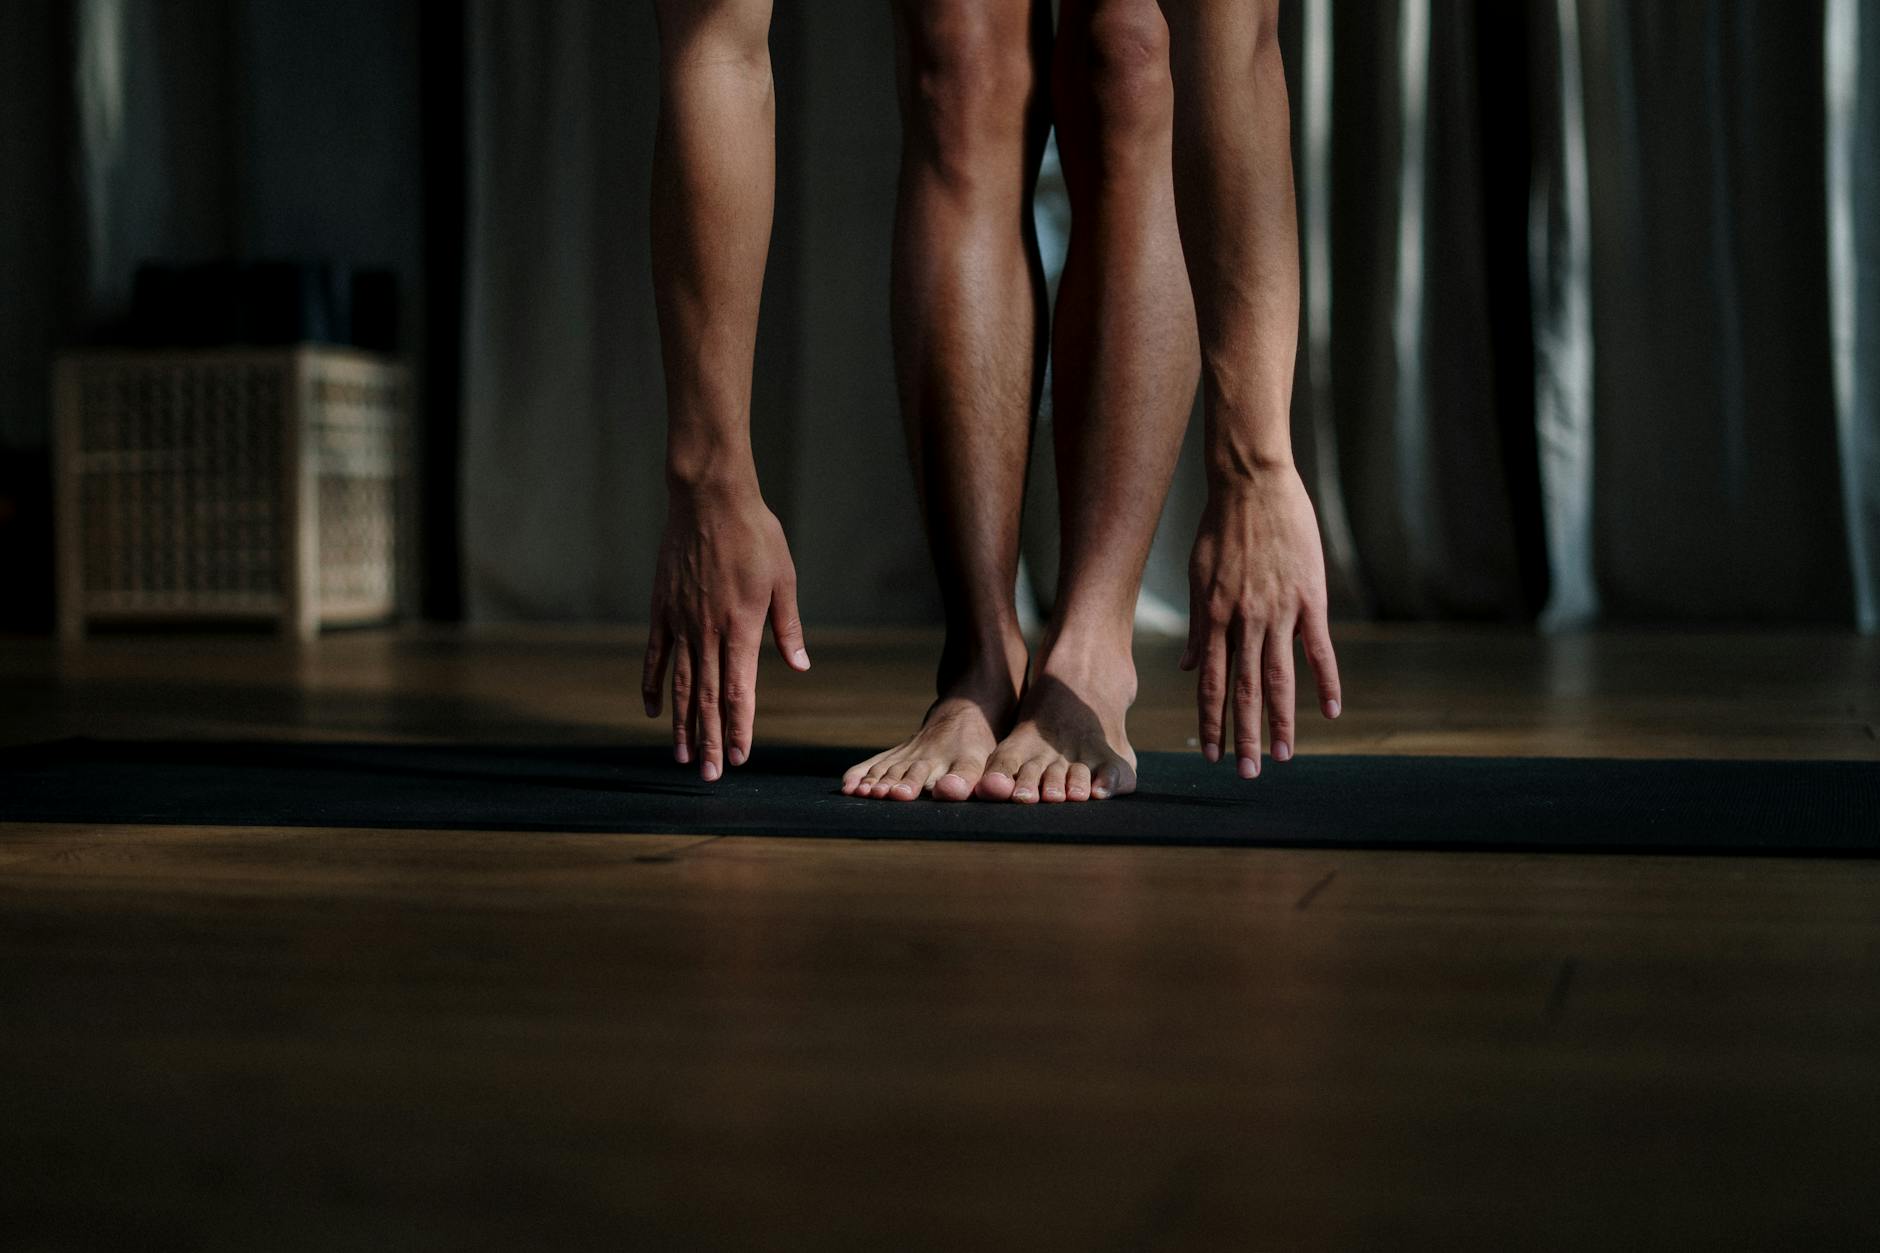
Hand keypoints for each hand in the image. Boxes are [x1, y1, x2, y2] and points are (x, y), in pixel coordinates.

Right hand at [642, 478, 808, 780]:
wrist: (708, 498)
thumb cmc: (754, 534)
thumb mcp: (783, 578)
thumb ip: (787, 626)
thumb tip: (799, 666)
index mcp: (741, 627)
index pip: (740, 691)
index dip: (739, 727)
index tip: (738, 757)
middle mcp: (707, 631)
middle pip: (708, 697)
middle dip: (709, 739)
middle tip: (708, 775)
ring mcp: (680, 622)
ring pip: (680, 685)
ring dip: (682, 723)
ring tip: (682, 756)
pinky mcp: (661, 609)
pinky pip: (656, 656)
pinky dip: (654, 685)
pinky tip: (654, 711)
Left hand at [1181, 464, 1341, 777]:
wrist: (1252, 483)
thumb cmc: (1221, 526)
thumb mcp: (1198, 575)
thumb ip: (1199, 626)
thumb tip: (1192, 668)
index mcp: (1215, 618)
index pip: (1212, 683)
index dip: (1211, 720)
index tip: (1211, 752)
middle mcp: (1244, 621)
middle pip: (1243, 690)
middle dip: (1242, 735)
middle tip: (1245, 773)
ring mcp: (1278, 611)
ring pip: (1278, 678)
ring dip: (1279, 721)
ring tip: (1281, 757)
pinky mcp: (1310, 597)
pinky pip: (1318, 649)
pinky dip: (1325, 682)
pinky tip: (1330, 712)